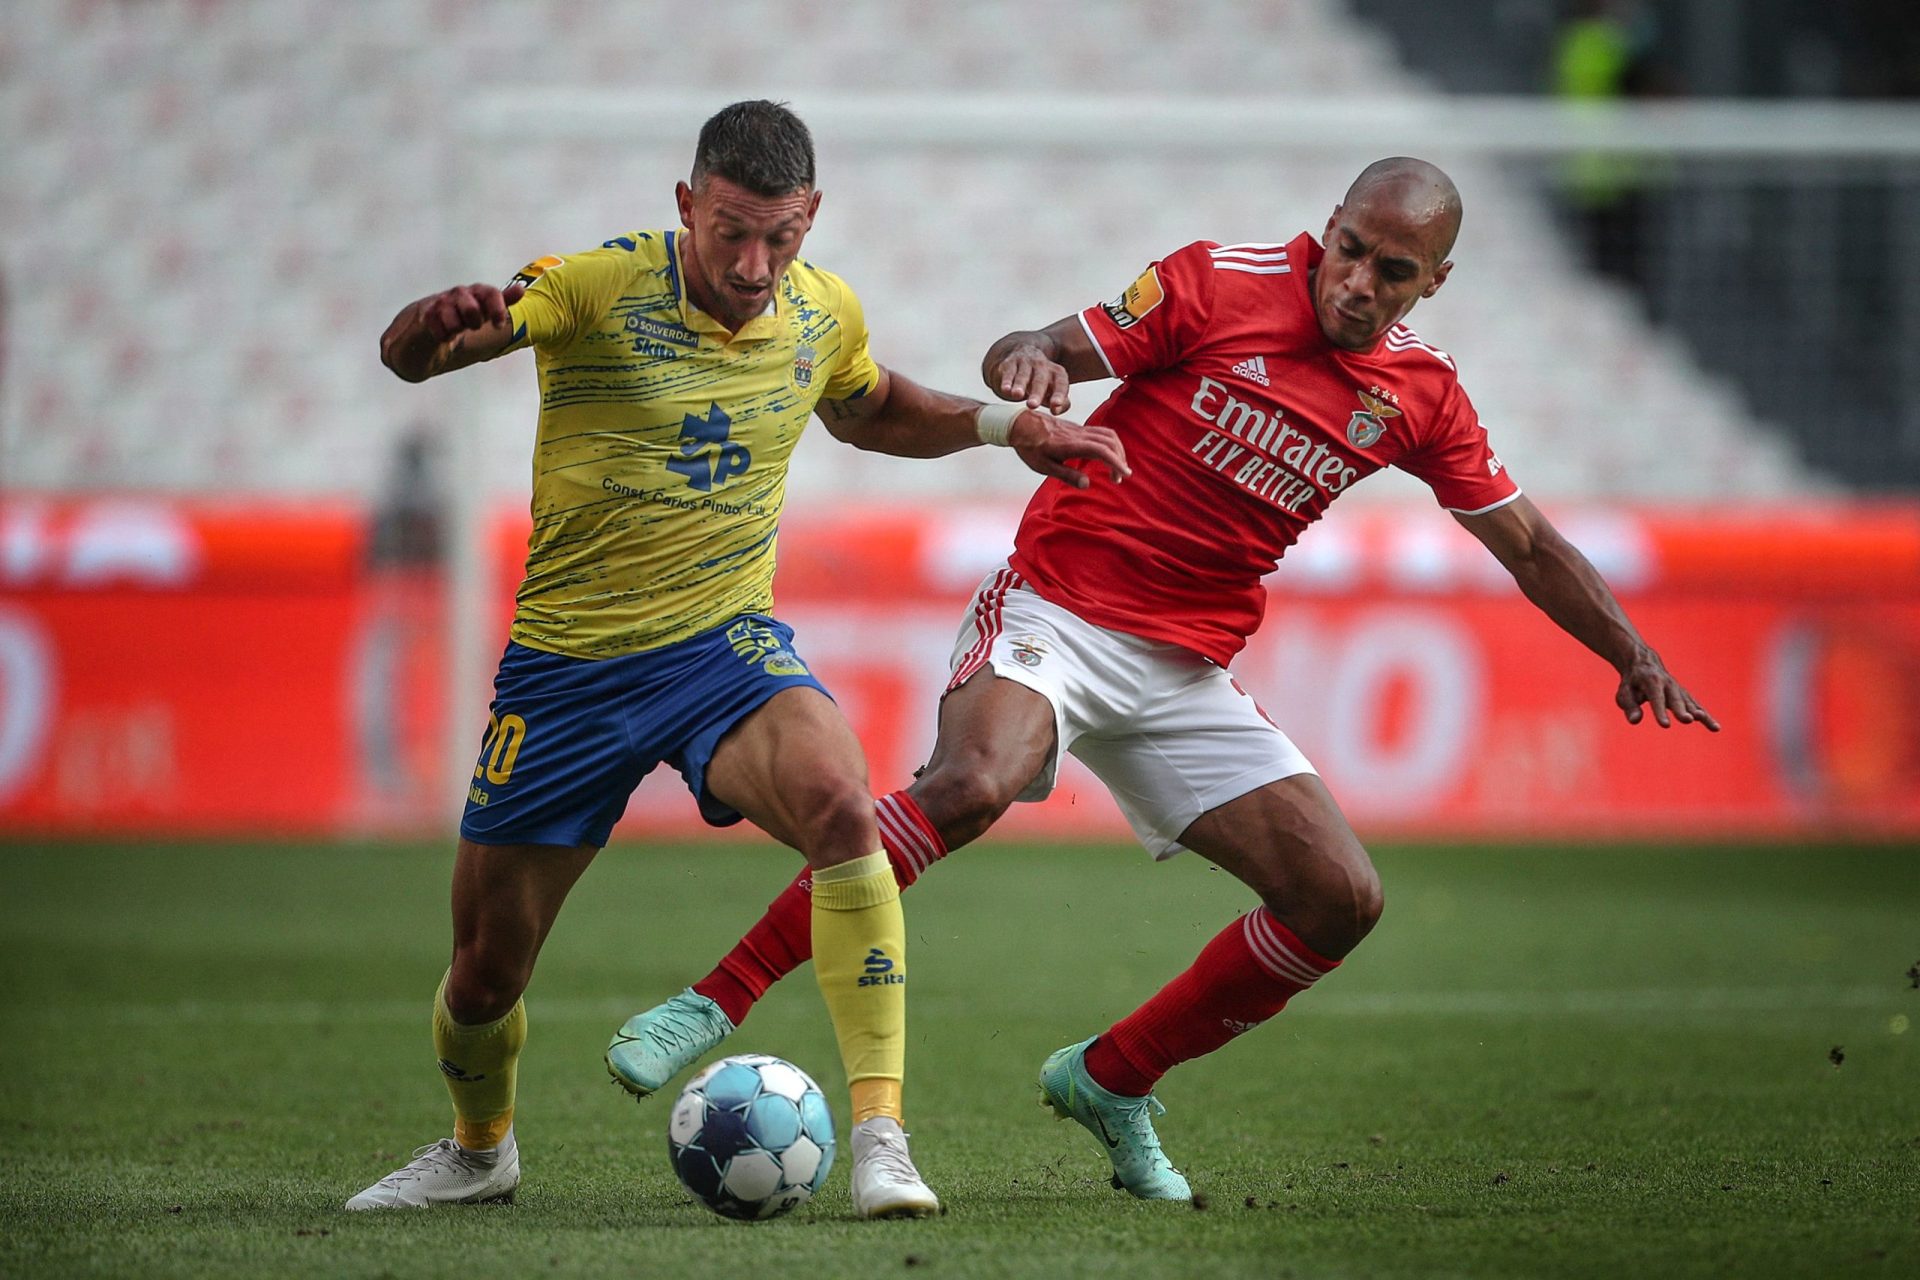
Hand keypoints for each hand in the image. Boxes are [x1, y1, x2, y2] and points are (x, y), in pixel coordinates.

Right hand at [420, 281, 524, 340]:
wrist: (431, 319)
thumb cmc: (464, 313)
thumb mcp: (486, 308)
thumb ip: (504, 300)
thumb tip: (521, 289)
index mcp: (476, 291)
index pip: (490, 293)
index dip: (497, 310)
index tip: (498, 325)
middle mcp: (459, 293)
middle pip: (472, 310)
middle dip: (474, 323)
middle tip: (471, 326)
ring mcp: (441, 302)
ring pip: (455, 324)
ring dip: (456, 331)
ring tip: (455, 329)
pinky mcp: (426, 314)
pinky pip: (440, 332)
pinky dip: (443, 337)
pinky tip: (443, 333)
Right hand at [991, 343, 1073, 414]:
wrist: (1022, 355)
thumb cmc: (1041, 381)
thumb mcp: (1053, 391)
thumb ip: (1061, 403)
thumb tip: (1056, 410)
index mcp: (1056, 372)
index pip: (1061, 382)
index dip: (1059, 393)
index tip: (1056, 404)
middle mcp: (1042, 365)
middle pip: (1040, 379)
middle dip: (1037, 392)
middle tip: (1032, 405)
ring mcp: (1025, 363)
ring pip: (1023, 375)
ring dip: (1020, 384)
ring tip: (1017, 395)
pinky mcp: (1009, 363)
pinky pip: (1008, 372)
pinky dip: (1006, 381)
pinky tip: (1005, 390)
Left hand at [1008, 410, 1128, 488]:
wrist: (1019, 424)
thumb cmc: (1029, 447)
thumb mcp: (1043, 466)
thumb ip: (1066, 475)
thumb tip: (1087, 484)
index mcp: (1070, 445)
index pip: (1101, 450)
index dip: (1116, 461)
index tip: (1124, 475)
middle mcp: (1078, 434)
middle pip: (1109, 441)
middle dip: (1120, 459)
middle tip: (1118, 478)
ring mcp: (1079, 429)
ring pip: (1108, 434)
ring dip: (1117, 450)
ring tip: (1116, 468)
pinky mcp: (1078, 428)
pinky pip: (1101, 432)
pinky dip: (1111, 444)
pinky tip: (1107, 456)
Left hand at [1615, 651, 1719, 730]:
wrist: (1645, 664)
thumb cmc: (1632, 682)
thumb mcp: (1624, 692)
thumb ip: (1629, 706)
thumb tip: (1634, 721)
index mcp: (1651, 681)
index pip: (1656, 698)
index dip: (1660, 712)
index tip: (1665, 725)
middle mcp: (1668, 684)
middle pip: (1676, 699)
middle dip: (1682, 710)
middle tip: (1687, 720)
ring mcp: (1679, 689)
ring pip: (1691, 703)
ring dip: (1701, 714)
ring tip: (1712, 726)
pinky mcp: (1685, 695)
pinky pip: (1696, 706)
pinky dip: (1705, 716)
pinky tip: (1715, 728)